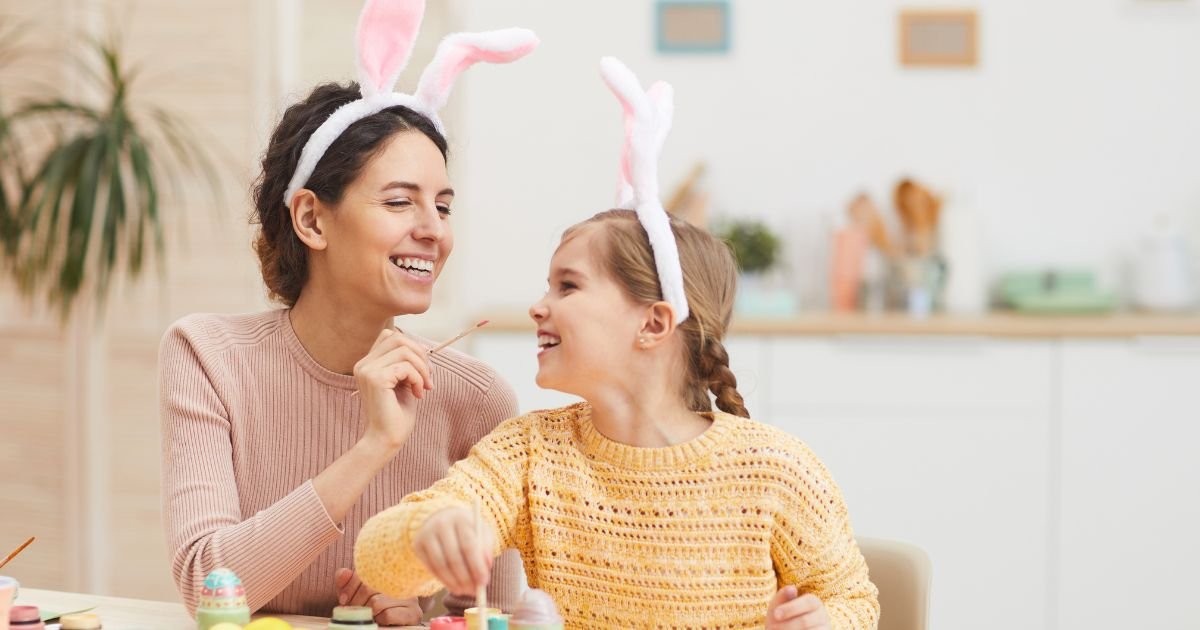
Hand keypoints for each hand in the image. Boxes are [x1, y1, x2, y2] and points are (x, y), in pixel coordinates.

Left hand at [334, 567, 422, 625]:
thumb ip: (347, 581)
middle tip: (354, 611)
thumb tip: (344, 573)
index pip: (364, 572)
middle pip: (369, 588)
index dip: (349, 588)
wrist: (394, 625)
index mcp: (390, 571)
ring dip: (367, 613)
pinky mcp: (413, 613)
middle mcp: (403, 581)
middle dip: (355, 603)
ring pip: (376, 603)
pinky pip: (387, 615)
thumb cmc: (372, 608)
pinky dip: (378, 620)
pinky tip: (380, 620)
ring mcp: (410, 597)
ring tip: (368, 615)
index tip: (343, 599)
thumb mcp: (356, 593)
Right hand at [354, 328, 432, 450]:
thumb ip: (406, 364)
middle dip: (420, 355)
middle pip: (398, 338)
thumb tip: (423, 348)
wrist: (386, 439)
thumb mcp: (403, 383)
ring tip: (424, 386)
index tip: (423, 369)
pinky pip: (406, 366)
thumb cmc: (396, 415)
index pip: (390, 336)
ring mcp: (367, 370)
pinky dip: (418, 378)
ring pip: (404, 350)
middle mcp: (363, 364)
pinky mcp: (376, 379)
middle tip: (428, 377)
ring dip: (421, 368)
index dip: (412, 347)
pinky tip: (419, 394)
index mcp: (367, 364)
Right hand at [411, 506, 494, 596]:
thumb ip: (486, 547)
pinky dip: (443, 580)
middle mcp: (441, 524)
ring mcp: (427, 534)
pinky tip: (453, 586)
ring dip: (453, 582)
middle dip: (465, 578)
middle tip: (474, 591)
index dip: (477, 566)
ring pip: (440, 564)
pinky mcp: (417, 545)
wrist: (440, 517)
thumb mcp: (480, 532)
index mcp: (460, 519)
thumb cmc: (466, 528)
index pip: (468, 545)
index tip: (484, 582)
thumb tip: (487, 567)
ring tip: (464, 591)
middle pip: (453, 557)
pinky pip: (430, 567)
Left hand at [766, 585, 830, 629]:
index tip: (776, 614)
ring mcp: (824, 628)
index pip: (809, 602)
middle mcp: (822, 616)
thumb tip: (792, 588)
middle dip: (786, 625)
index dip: (791, 608)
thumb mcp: (778, 605)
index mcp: (814, 602)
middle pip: (805, 621)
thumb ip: (783, 596)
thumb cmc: (781, 618)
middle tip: (772, 628)